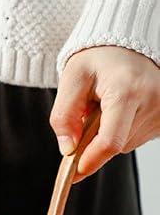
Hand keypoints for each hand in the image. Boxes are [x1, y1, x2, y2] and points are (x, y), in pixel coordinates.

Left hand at [50, 45, 159, 181]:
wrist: (129, 42)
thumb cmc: (99, 57)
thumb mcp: (72, 78)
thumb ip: (64, 114)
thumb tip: (67, 149)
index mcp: (128, 91)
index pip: (109, 142)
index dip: (88, 162)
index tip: (73, 172)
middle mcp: (152, 102)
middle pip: (114, 145)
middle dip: (94, 139)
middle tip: (88, 112)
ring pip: (124, 144)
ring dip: (109, 132)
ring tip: (108, 104)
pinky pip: (136, 137)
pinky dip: (123, 129)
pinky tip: (122, 108)